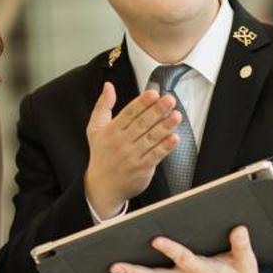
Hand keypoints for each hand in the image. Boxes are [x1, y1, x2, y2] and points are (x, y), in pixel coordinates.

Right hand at [84, 81, 182, 215]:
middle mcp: (122, 142)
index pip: (129, 113)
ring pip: (151, 138)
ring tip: (177, 116)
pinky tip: (174, 138)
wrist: (102, 186)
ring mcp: (132, 156)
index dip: (142, 103)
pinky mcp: (142, 168)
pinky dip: (165, 147)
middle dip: (157, 111)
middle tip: (169, 100)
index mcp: (111, 131)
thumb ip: (103, 106)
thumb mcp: (95, 128)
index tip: (153, 94)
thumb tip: (108, 86)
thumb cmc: (101, 154)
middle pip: (142, 124)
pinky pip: (155, 155)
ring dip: (165, 126)